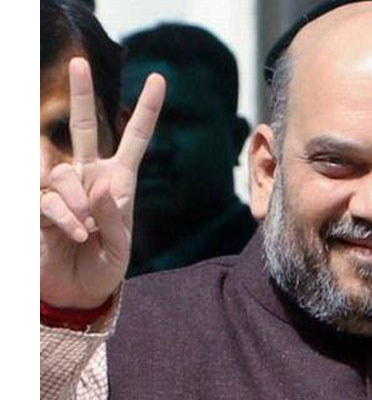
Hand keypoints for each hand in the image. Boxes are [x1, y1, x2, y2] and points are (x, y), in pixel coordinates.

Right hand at [40, 58, 164, 308]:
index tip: (157, 79)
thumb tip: (100, 184)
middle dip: (82, 95)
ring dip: (75, 202)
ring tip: (85, 230)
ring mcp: (62, 188)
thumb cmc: (105, 267)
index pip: (134, 140)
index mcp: (119, 182)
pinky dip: (63, 216)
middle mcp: (89, 177)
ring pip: (63, 171)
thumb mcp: (121, 246)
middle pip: (86, 128)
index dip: (146, 110)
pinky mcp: (40, 204)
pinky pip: (48, 197)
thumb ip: (115, 216)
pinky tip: (72, 233)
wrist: (77, 293)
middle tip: (78, 61)